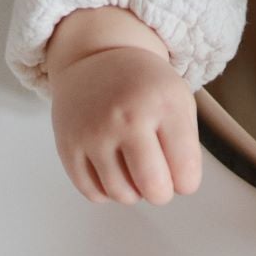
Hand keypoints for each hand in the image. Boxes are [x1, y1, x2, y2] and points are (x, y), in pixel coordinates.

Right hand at [45, 6, 201, 205]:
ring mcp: (94, 134)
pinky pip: (93, 193)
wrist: (95, 60)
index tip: (181, 175)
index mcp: (163, 106)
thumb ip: (187, 146)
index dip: (187, 183)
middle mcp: (127, 119)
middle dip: (161, 193)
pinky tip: (111, 170)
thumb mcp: (179, 100)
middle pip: (154, 189)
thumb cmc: (143, 87)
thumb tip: (176, 187)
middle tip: (158, 179)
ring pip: (122, 195)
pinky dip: (106, 191)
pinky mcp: (68, 147)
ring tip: (133, 170)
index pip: (186, 172)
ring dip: (133, 192)